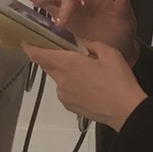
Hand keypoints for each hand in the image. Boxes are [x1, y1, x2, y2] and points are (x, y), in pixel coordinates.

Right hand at [20, 0, 137, 62]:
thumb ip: (124, 7)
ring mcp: (69, 10)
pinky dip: (34, 0)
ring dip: (43, 0)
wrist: (118, 52)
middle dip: (61, 6)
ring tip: (35, 3)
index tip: (80, 1)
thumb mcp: (127, 21)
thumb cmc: (122, 34)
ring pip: (52, 0)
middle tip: (60, 22)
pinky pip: (46, 10)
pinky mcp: (62, 22)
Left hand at [25, 39, 147, 131]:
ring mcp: (63, 95)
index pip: (38, 54)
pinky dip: (72, 85)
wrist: (126, 111)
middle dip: (52, 56)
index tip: (26, 40)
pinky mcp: (69, 106)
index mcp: (66, 63)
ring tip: (88, 73)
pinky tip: (90, 87)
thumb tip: (81, 44)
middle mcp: (60, 80)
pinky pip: (65, 90)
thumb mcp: (109, 52)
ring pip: (58, 78)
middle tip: (67, 51)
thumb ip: (90, 44)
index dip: (29, 46)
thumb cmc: (118, 79)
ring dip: (66, 72)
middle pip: (47, 65)